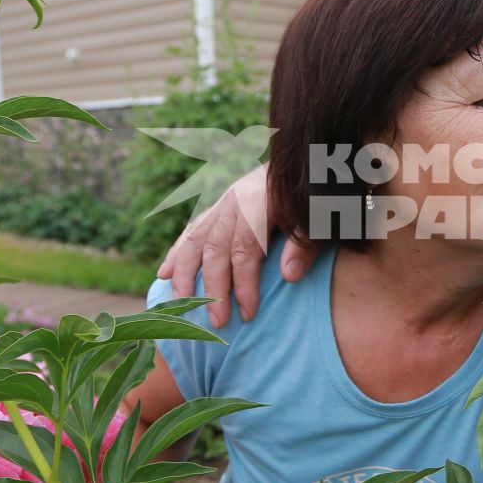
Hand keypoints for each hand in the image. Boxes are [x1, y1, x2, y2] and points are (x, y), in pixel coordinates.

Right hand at [156, 164, 315, 325]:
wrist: (301, 162)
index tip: (247, 313)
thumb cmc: (313, 195)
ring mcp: (223, 203)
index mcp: (259, 204)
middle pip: (215, 249)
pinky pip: (192, 229)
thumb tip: (289, 276)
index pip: (244, 251)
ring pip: (195, 239)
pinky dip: (177, 252)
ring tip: (180, 303)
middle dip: (213, 288)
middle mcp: (235, 203)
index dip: (243, 284)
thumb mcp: (318, 217)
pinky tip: (164, 274)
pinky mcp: (219, 205)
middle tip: (217, 321)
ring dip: (185, 274)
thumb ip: (304, 244)